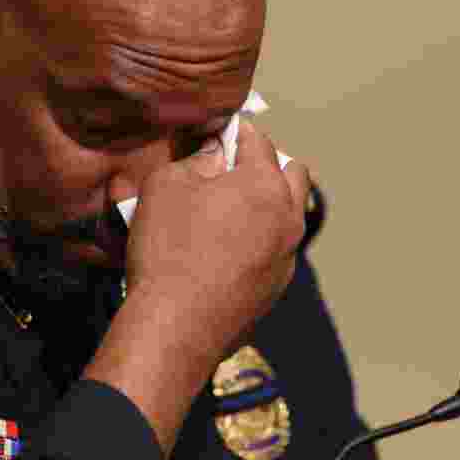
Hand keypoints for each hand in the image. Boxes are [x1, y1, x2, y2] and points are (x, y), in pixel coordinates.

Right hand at [83, 117, 309, 455]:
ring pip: (290, 214)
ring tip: (228, 211)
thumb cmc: (168, 248)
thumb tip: (214, 155)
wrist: (176, 325)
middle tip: (229, 171)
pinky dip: (260, 239)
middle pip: (293, 174)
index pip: (258, 141)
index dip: (234, 133)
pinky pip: (277, 250)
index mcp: (265, 184)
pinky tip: (225, 250)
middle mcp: (288, 217)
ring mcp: (287, 257)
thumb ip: (195, 160)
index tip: (216, 135)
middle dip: (266, 164)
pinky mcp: (277, 288)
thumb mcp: (165, 186)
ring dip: (268, 203)